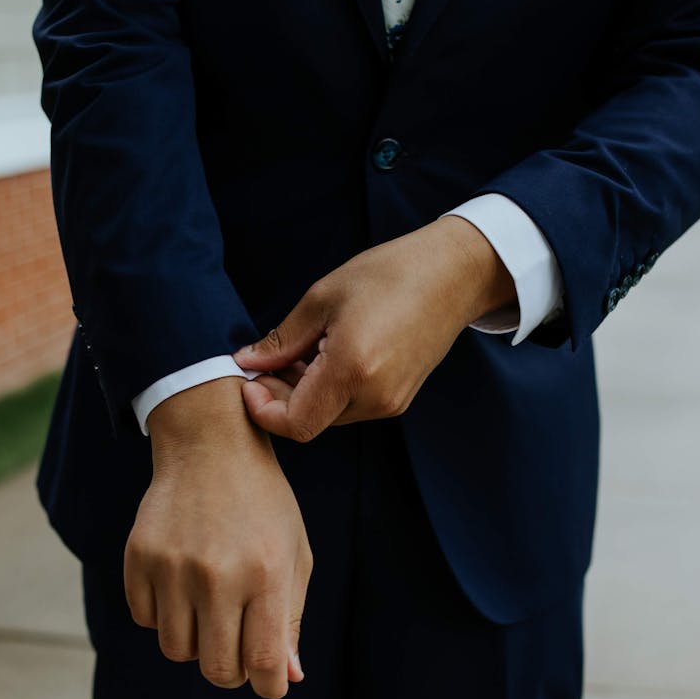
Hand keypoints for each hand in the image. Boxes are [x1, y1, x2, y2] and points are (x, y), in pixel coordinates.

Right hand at [125, 377, 311, 698]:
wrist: (210, 446)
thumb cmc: (262, 504)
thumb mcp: (293, 552)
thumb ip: (291, 618)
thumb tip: (287, 679)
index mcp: (266, 573)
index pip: (266, 664)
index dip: (271, 685)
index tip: (270, 678)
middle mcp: (218, 574)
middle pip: (218, 670)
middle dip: (233, 669)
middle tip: (238, 642)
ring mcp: (173, 566)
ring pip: (178, 650)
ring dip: (196, 640)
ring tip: (210, 604)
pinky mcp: (139, 557)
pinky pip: (147, 620)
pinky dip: (165, 614)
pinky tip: (182, 581)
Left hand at [233, 215, 515, 441]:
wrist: (452, 275)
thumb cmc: (390, 274)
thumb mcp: (323, 297)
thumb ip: (283, 339)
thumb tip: (247, 361)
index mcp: (353, 368)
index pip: (295, 424)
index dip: (263, 410)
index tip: (250, 379)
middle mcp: (375, 396)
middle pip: (309, 421)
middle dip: (279, 397)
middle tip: (267, 361)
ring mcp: (391, 402)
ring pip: (328, 416)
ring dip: (303, 394)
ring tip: (301, 352)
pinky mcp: (399, 398)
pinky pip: (351, 407)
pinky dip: (328, 390)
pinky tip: (326, 356)